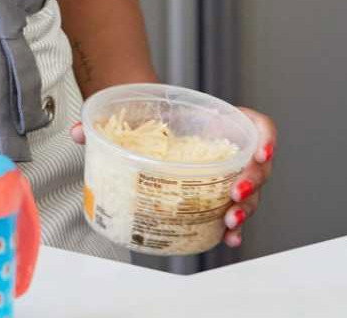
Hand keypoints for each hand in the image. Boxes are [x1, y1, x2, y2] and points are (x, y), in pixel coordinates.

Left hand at [68, 105, 276, 249]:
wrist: (138, 119)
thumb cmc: (144, 112)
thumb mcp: (127, 108)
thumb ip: (103, 119)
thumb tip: (81, 132)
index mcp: (218, 121)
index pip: (256, 125)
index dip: (265, 138)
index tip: (258, 152)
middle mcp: (228, 146)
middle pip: (257, 166)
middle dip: (252, 183)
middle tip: (235, 195)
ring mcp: (224, 172)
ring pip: (250, 192)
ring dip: (246, 209)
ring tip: (231, 221)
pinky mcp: (212, 193)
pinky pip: (232, 210)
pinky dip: (233, 226)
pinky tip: (227, 237)